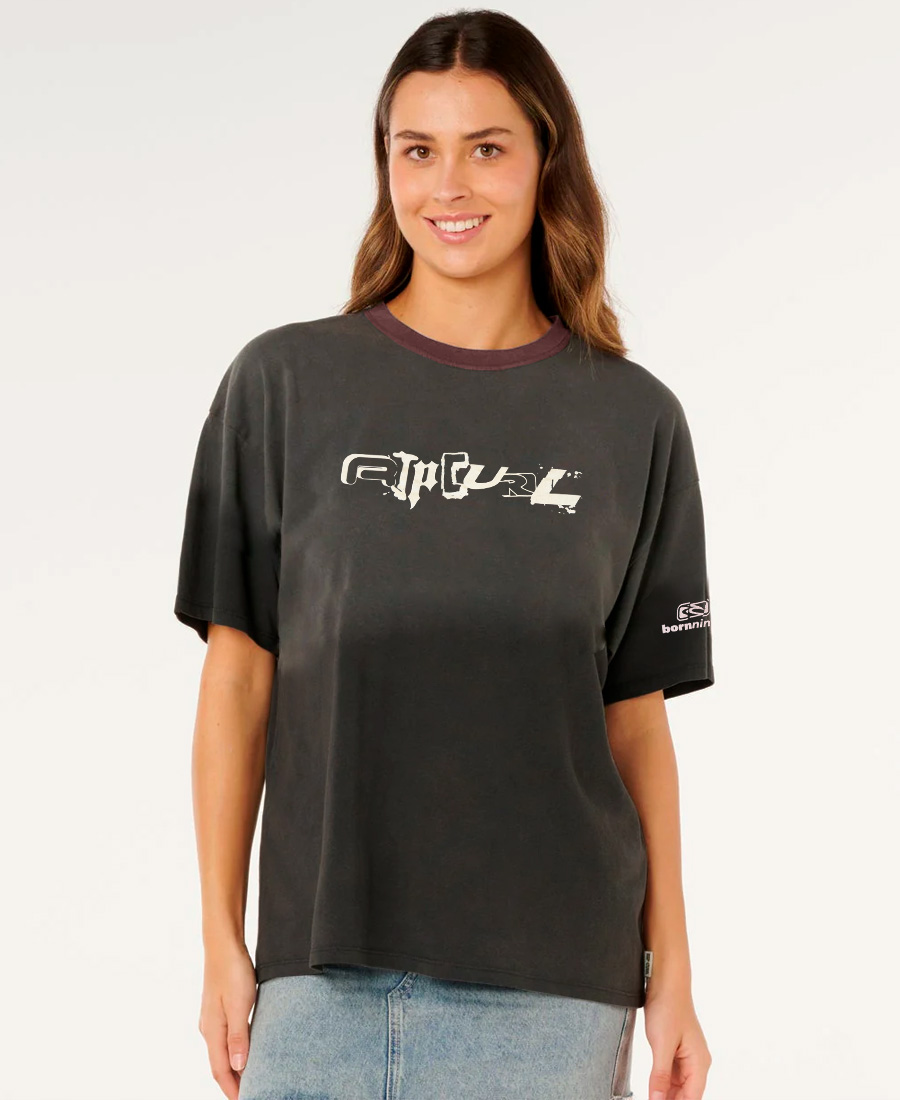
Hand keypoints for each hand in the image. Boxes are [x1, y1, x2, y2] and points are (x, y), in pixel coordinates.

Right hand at [199, 940, 257, 1099]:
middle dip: (233, 1082)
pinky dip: (234, 1050)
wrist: (223, 943)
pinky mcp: (218, 1007)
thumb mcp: (239, 1005)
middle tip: (250, 1092)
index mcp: (212, 1031)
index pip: (220, 1070)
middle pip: (219, 1064)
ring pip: (222, 1051)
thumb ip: (238, 1036)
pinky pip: (225, 1037)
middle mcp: (209, 1028)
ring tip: (250, 1077)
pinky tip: (244, 1048)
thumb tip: (238, 1067)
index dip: (232, 1088)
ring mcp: (212, 1017)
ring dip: (234, 1066)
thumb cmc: (232, 971)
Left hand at [644, 984, 711, 1099]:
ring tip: (651, 1097)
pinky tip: (652, 1089)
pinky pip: (671, 1074)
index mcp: (699, 1063)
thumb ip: (659, 1076)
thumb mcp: (661, 1045)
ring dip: (665, 1094)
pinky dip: (662, 1083)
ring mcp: (687, 1057)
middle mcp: (697, 1063)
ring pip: (678, 1086)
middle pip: (686, 1094)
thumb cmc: (668, 1008)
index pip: (692, 1098)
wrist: (666, 981)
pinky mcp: (676, 1051)